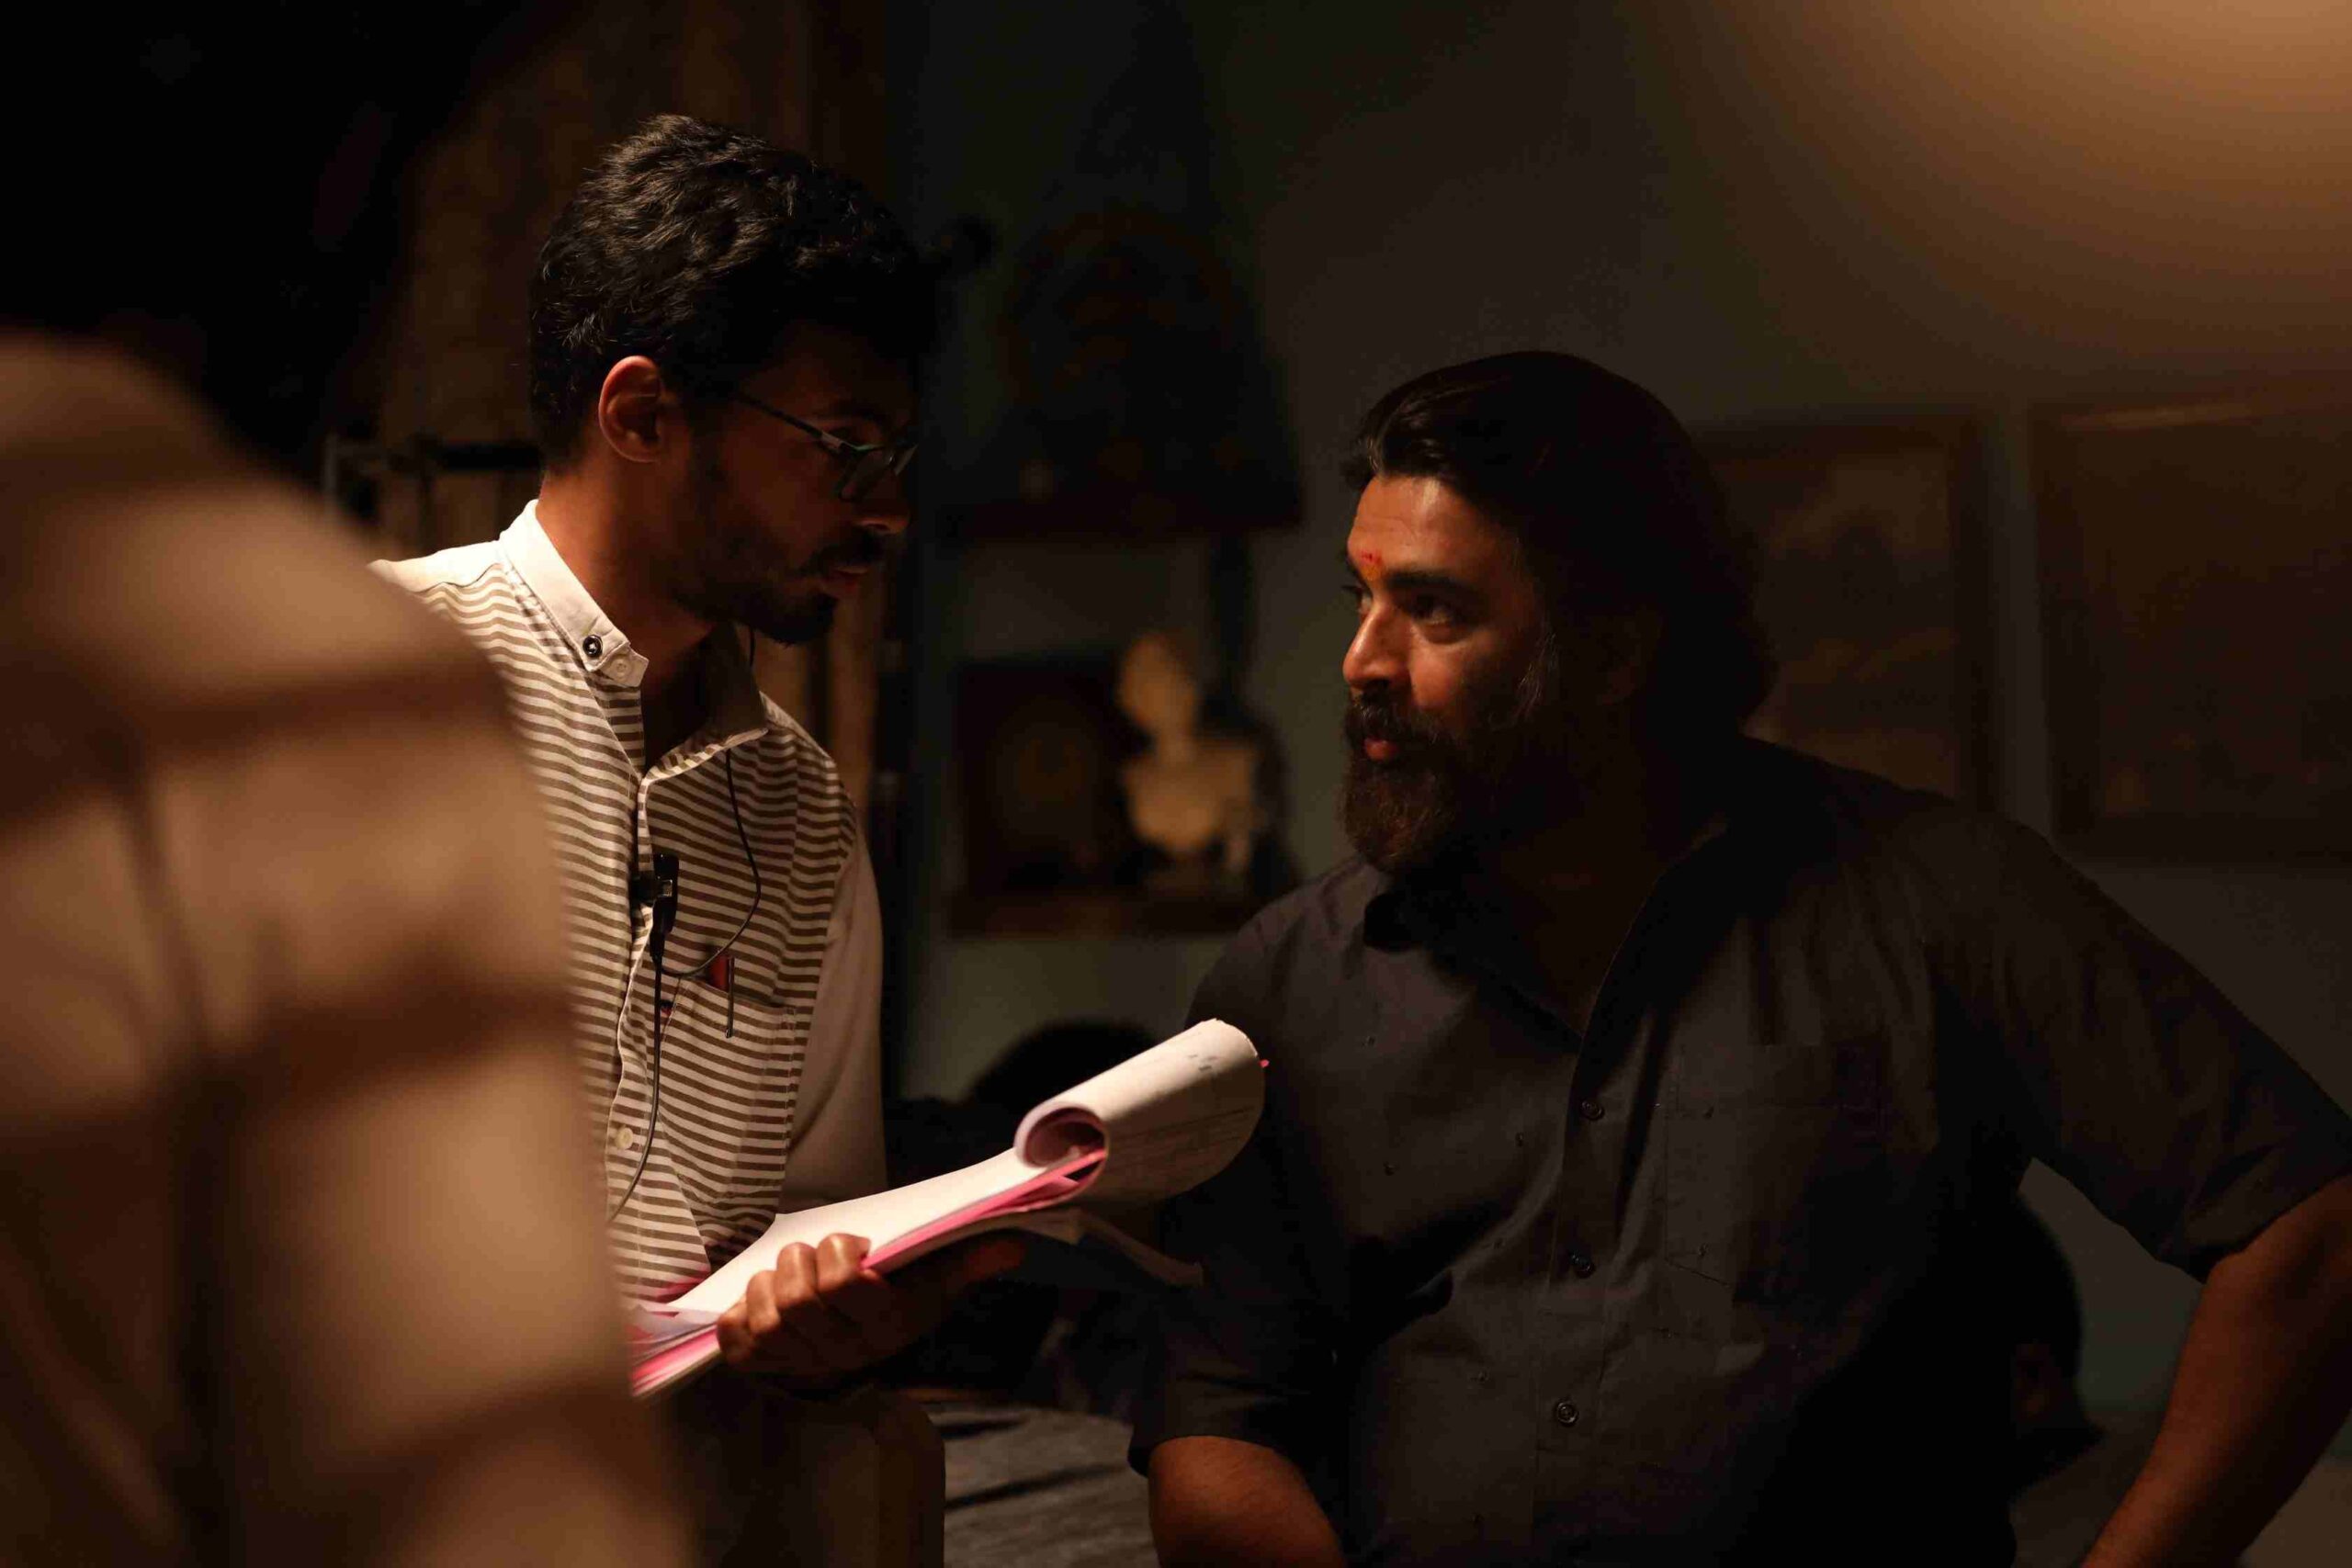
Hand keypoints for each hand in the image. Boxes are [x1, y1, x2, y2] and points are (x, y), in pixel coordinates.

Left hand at [714, 1231, 1025, 1385]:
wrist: (854, 1345)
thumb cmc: (894, 1298)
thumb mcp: (932, 1279)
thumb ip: (968, 1260)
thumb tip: (1014, 1246)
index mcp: (884, 1328)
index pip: (842, 1285)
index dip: (837, 1253)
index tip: (848, 1245)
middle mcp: (842, 1355)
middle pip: (799, 1299)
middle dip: (800, 1262)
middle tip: (811, 1253)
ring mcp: (799, 1364)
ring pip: (766, 1316)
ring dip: (768, 1283)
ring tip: (785, 1274)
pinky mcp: (760, 1366)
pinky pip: (735, 1337)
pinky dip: (738, 1311)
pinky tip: (758, 1301)